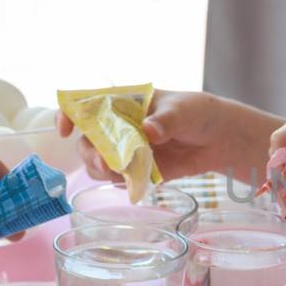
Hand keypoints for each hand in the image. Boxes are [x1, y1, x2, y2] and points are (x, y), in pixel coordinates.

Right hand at [56, 90, 279, 184]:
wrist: (219, 138)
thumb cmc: (197, 112)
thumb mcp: (182, 110)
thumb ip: (165, 120)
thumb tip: (149, 130)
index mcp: (123, 103)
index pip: (85, 104)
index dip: (68, 114)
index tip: (65, 129)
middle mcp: (118, 127)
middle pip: (86, 140)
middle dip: (89, 153)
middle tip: (104, 163)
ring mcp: (126, 150)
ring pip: (97, 163)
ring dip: (101, 170)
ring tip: (120, 172)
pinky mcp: (138, 170)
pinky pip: (119, 179)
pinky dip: (121, 182)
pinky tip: (134, 181)